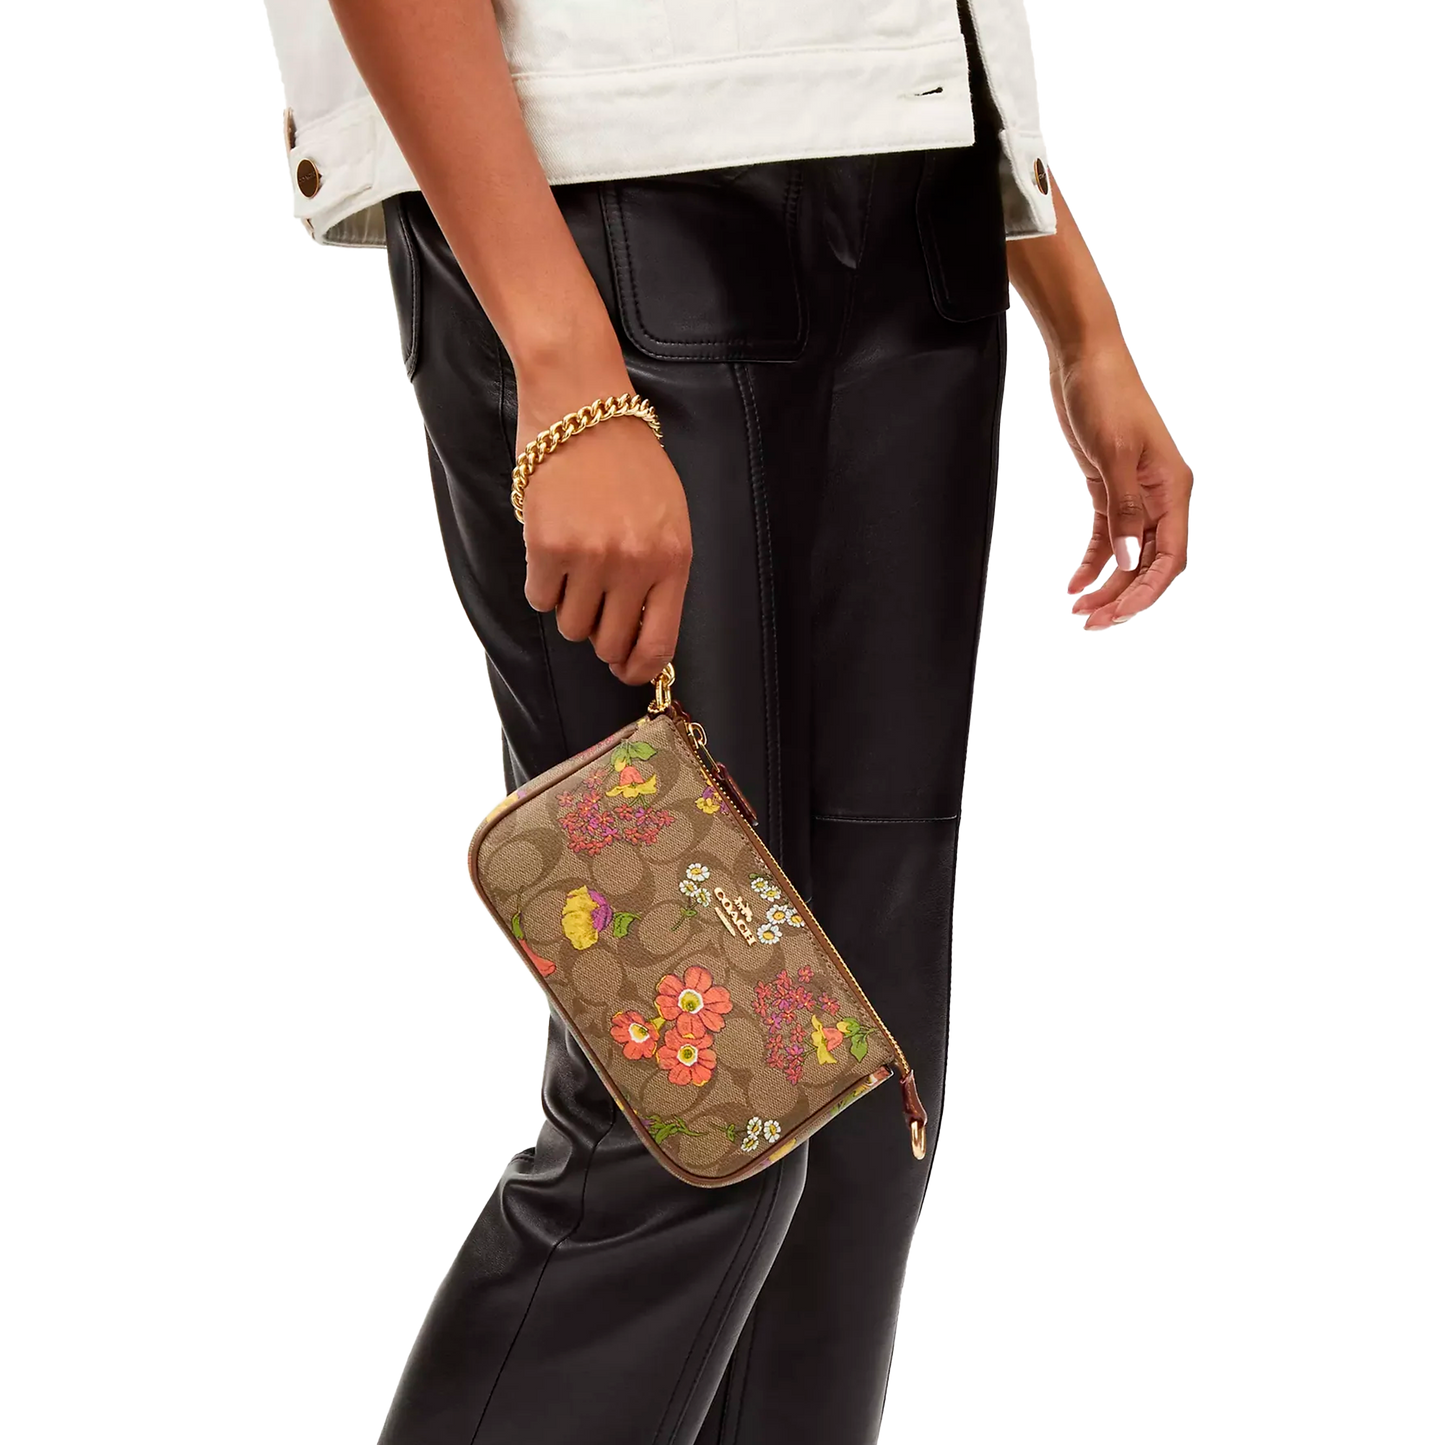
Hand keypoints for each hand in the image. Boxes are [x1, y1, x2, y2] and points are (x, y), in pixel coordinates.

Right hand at [516, 358, 692, 685]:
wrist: (583, 406)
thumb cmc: (630, 463)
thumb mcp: (669, 518)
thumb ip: (662, 577)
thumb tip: (643, 638)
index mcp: (672, 559)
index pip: (659, 643)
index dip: (639, 669)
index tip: (628, 671)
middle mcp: (633, 563)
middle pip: (609, 642)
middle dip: (601, 635)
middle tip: (595, 607)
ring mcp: (590, 557)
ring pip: (571, 626)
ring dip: (570, 606)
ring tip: (576, 564)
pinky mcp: (547, 547)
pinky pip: (539, 599)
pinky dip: (543, 583)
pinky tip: (553, 549)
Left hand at [1047, 341, 1194, 633]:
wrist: (1083, 359)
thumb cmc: (1106, 394)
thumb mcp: (1112, 453)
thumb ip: (1123, 510)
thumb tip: (1130, 559)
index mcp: (1173, 488)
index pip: (1171, 557)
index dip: (1147, 592)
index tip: (1118, 615)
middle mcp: (1159, 496)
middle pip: (1148, 564)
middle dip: (1122, 598)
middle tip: (1090, 624)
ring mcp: (1134, 494)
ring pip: (1126, 555)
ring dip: (1105, 586)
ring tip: (1078, 611)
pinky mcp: (1108, 489)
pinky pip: (1104, 537)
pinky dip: (1090, 562)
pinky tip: (1072, 583)